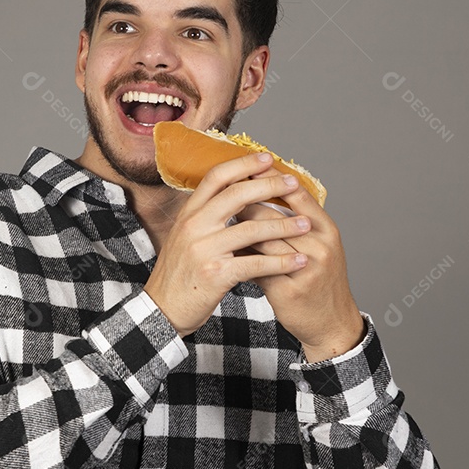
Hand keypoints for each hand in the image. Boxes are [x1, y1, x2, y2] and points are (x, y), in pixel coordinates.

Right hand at [144, 152, 314, 336]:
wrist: (162, 309)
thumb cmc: (179, 274)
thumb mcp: (185, 238)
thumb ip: (205, 217)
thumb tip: (232, 196)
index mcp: (188, 213)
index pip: (216, 177)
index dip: (243, 164)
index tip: (267, 158)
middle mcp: (194, 226)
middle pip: (237, 194)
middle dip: (270, 185)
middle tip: (294, 182)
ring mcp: (204, 249)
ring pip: (252, 228)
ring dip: (284, 225)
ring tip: (306, 224)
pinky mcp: (215, 274)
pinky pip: (255, 264)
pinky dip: (281, 262)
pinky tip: (298, 261)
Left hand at [235, 167, 364, 361]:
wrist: (331, 323)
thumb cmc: (319, 279)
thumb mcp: (317, 245)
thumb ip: (294, 222)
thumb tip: (260, 193)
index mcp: (326, 228)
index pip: (296, 194)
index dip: (269, 179)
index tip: (246, 168)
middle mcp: (320, 245)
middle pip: (275, 215)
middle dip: (246, 203)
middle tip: (223, 194)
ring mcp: (306, 269)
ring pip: (264, 240)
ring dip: (239, 229)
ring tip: (220, 220)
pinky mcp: (289, 290)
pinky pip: (258, 267)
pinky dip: (241, 257)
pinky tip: (225, 251)